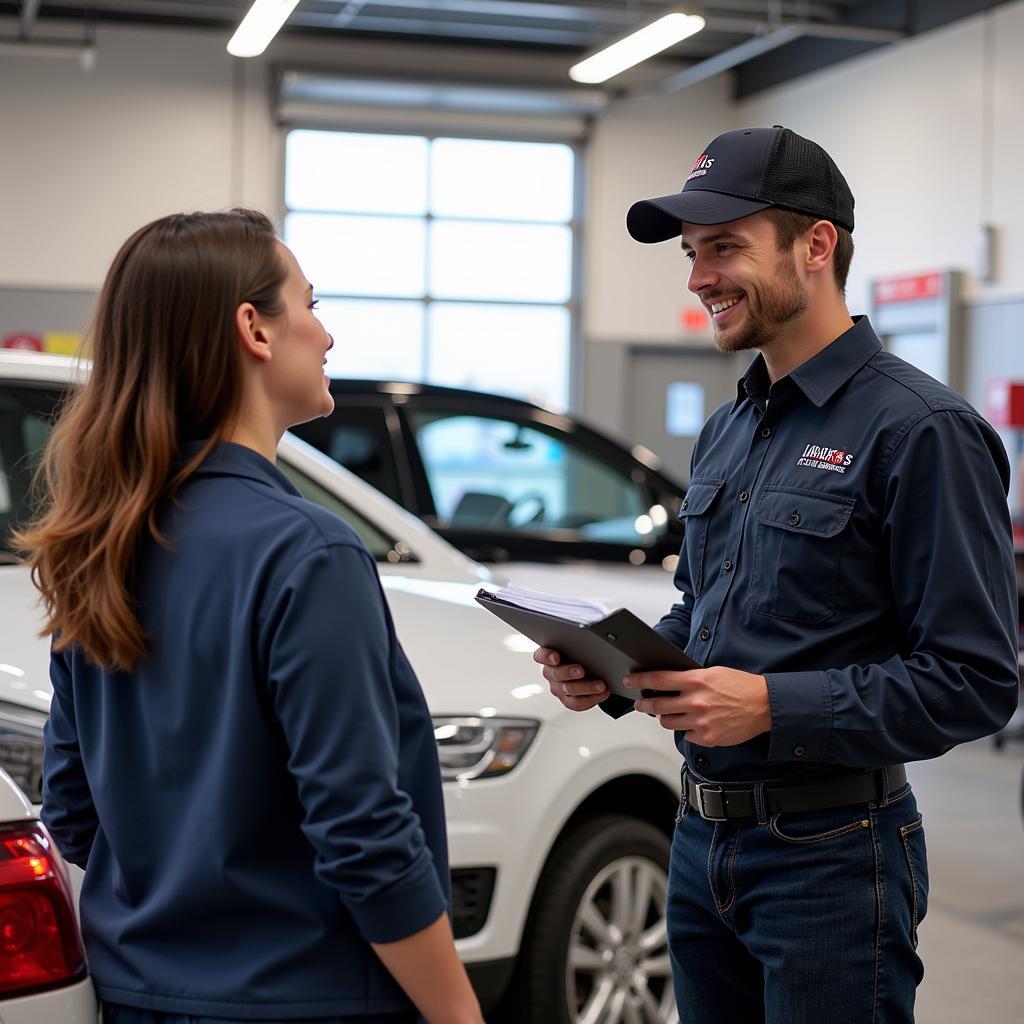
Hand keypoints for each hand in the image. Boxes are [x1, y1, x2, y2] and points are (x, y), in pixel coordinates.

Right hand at [533, 647, 609, 711]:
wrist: (592, 671)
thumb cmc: (583, 655)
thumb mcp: (579, 647)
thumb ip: (579, 645)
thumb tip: (589, 642)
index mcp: (549, 657)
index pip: (540, 656)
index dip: (546, 657)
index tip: (556, 657)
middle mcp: (551, 673)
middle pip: (554, 674)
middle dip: (568, 672)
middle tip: (581, 670)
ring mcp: (558, 688)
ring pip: (568, 690)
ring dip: (586, 687)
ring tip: (600, 685)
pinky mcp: (568, 701)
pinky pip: (577, 703)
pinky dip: (592, 698)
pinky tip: (603, 692)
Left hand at [625, 666, 770, 745]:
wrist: (764, 706)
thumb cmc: (740, 686)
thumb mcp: (713, 673)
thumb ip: (690, 678)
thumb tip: (667, 681)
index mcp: (697, 681)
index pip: (659, 680)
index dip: (639, 680)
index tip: (629, 681)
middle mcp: (696, 702)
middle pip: (657, 704)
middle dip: (644, 703)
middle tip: (641, 702)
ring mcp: (700, 722)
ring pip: (667, 722)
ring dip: (664, 717)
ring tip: (668, 712)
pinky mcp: (707, 738)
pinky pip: (685, 735)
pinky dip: (685, 729)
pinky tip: (693, 722)